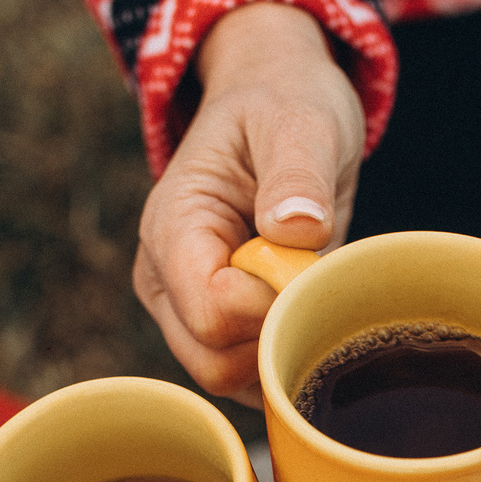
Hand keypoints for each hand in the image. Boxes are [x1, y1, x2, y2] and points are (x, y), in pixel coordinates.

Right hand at [135, 4, 363, 401]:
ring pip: (230, 379)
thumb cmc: (283, 104)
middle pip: (214, 362)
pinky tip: (307, 304)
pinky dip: (286, 355)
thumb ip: (298, 172)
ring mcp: (184, 309)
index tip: (309, 259)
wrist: (276, 103)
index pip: (212, 313)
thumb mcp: (300, 121)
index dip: (273, 303)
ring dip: (284, 345)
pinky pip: (249, 376)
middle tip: (315, 273)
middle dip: (278, 333)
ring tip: (311, 280)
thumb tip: (299, 228)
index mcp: (172, 228)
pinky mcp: (216, 327)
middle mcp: (165, 279)